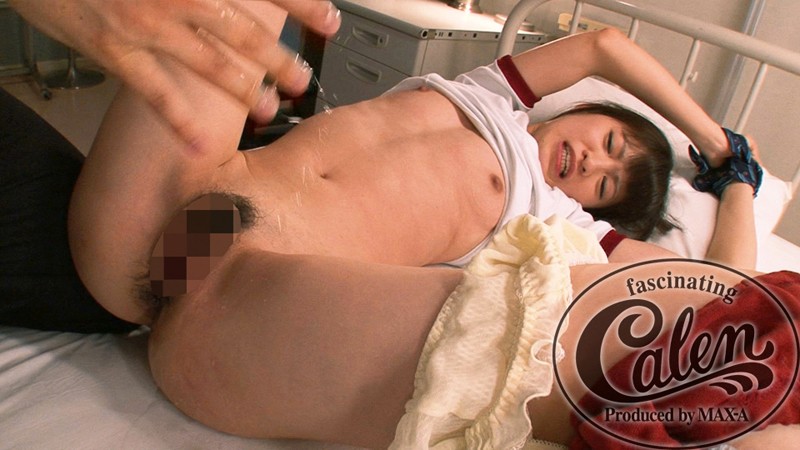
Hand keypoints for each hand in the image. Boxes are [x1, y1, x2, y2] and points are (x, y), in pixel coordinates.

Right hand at [9, 0, 340, 145]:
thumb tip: (242, 1)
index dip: (301, 4)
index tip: (328, 19)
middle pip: (246, 32)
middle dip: (280, 59)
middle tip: (303, 79)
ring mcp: (147, 25)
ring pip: (211, 63)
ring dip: (246, 91)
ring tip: (269, 111)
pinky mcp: (115, 50)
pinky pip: (155, 91)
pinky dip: (179, 121)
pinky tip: (200, 147)